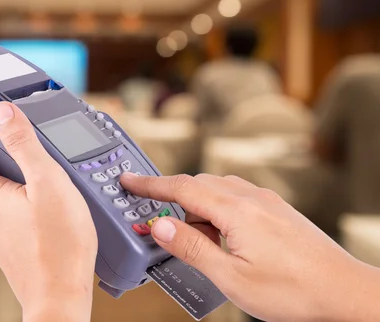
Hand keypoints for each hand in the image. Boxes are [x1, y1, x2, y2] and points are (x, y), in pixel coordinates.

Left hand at [0, 101, 97, 321]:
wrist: (60, 299)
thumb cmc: (60, 246)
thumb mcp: (49, 185)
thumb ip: (24, 146)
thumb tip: (1, 114)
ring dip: (9, 182)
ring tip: (39, 179)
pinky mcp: (7, 247)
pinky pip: (8, 213)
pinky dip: (19, 203)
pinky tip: (41, 208)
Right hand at [121, 173, 379, 321]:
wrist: (344, 291)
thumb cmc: (293, 289)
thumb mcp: (231, 277)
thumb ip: (191, 247)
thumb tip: (159, 226)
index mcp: (234, 210)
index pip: (179, 187)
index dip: (149, 183)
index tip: (127, 179)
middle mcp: (249, 197)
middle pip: (196, 184)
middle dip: (169, 195)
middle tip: (149, 213)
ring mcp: (265, 201)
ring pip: (216, 189)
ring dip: (193, 204)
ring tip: (186, 234)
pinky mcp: (275, 209)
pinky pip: (234, 197)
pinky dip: (214, 208)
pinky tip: (217, 233)